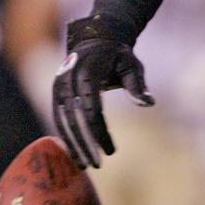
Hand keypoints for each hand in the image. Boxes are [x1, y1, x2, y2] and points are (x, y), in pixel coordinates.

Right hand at [52, 18, 153, 168]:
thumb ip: (137, 85)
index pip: (91, 111)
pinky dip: (66, 136)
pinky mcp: (56, 93)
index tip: (111, 152)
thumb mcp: (131, 65)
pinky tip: (75, 152)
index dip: (100, 133)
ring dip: (73, 144)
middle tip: (96, 166)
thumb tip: (149, 103)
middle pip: (75, 120)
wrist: (95, 38)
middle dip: (85, 145)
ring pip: (63, 122)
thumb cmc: (118, 55)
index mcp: (86, 74)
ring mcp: (58, 88)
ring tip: (84, 165)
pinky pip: (58, 118)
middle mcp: (67, 82)